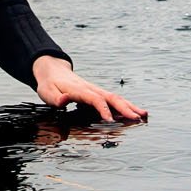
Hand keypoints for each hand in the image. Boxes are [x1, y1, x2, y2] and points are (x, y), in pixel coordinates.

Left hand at [32, 55, 146, 122]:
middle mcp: (91, 88)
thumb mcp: (46, 92)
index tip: (110, 120)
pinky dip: (126, 105)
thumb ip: (56, 98)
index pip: (94, 99)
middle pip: (111, 97)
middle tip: (137, 118)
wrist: (53, 70)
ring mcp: (96, 89)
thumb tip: (65, 100)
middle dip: (125, 108)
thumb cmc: (49, 84)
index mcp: (79, 90)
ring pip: (115, 97)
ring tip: (144, 114)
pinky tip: (135, 112)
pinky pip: (113, 98)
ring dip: (130, 106)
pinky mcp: (98, 93)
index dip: (103, 109)